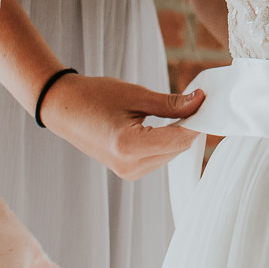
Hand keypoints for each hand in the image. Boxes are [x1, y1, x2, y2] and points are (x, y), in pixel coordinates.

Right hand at [41, 75, 203, 179]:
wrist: (63, 107)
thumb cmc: (95, 96)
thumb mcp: (136, 95)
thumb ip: (171, 103)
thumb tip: (200, 102)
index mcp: (129, 146)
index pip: (180, 139)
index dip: (197, 120)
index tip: (205, 101)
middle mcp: (129, 166)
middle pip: (177, 148)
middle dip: (188, 126)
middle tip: (191, 101)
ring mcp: (128, 172)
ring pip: (170, 154)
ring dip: (177, 134)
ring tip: (171, 110)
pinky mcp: (127, 171)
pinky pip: (158, 157)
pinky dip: (165, 141)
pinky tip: (160, 124)